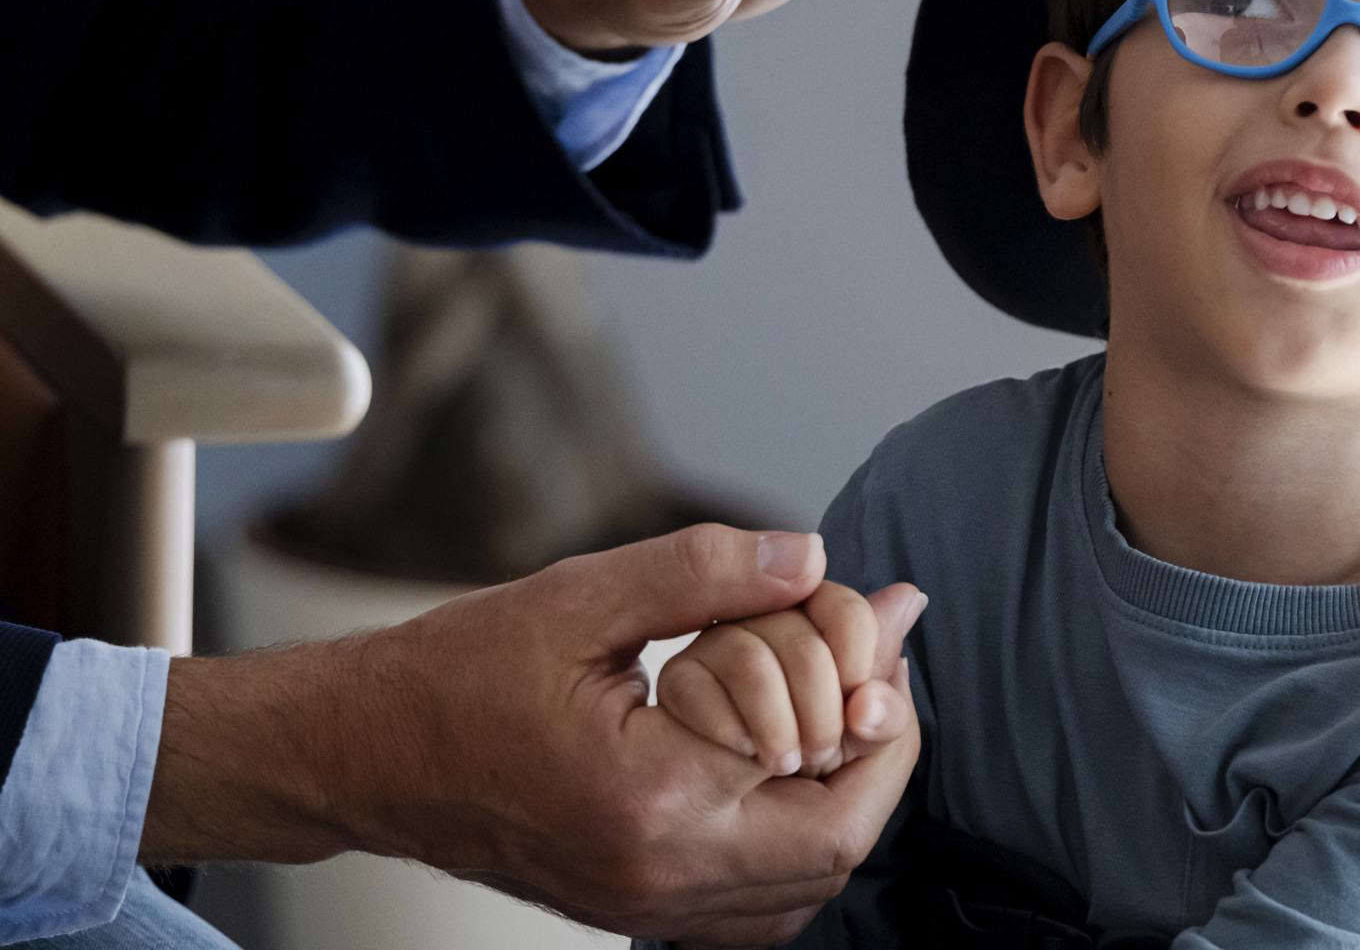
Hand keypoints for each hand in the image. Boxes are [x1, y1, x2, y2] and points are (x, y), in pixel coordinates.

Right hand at [141, 524, 919, 943]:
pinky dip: (800, 843)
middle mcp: (657, 877)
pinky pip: (758, 908)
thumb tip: (813, 558)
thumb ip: (708, 573)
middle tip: (877, 668)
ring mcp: (646, 908)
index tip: (887, 632)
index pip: (834, 790)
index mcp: (651, 800)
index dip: (886, 711)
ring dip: (847, 798)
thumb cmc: (458, 674)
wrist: (363, 753)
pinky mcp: (635, 911)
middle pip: (839, 850)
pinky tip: (789, 767)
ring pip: (806, 890)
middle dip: (880, 753)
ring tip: (841, 706)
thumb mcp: (583, 597)